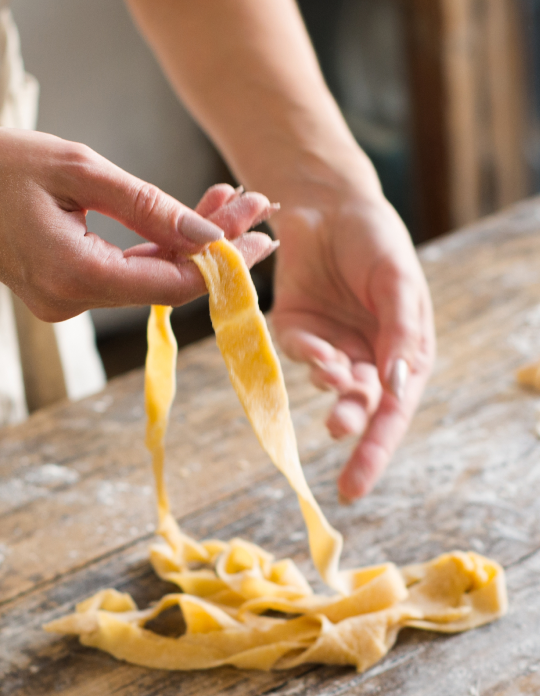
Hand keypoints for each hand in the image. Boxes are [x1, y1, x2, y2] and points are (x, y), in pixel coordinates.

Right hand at [0, 127, 275, 320]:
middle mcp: (66, 302)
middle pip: (162, 285)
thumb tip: (209, 235)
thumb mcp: (79, 169)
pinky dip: (151, 249)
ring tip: (222, 200)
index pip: (170, 282)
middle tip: (250, 200)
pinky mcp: (54, 292)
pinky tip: (178, 220)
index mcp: (72, 274)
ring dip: (184, 244)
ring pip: (142, 280)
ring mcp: (58, 302)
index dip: (224, 259)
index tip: (265, 228)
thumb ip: (147, 205)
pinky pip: (117, 276)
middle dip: (211, 245)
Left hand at [262, 186, 431, 500]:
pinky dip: (303, 353)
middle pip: (358, 408)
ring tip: (331, 370)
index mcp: (404, 352)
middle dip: (349, 422)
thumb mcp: (397, 283)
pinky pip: (296, 355)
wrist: (328, 206)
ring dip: (327, 383)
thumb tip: (396, 385)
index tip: (353, 489)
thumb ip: (399, 333)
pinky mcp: (291, 332)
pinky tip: (309, 338)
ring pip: (325, 385)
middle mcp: (365, 358)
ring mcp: (328, 347)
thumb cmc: (376, 243)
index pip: (392, 413)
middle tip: (338, 428)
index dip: (374, 452)